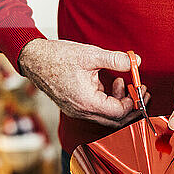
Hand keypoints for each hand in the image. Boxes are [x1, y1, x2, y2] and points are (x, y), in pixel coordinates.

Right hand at [19, 39, 149, 127]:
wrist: (33, 59)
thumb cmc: (57, 57)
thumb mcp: (90, 54)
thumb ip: (115, 59)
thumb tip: (136, 62)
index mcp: (87, 102)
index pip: (119, 112)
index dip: (134, 102)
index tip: (140, 88)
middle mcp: (82, 111)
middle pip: (116, 120)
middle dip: (132, 106)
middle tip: (141, 91)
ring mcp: (78, 111)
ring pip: (107, 116)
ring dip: (119, 102)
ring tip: (122, 82)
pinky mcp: (76, 107)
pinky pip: (98, 110)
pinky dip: (108, 100)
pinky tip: (110, 83)